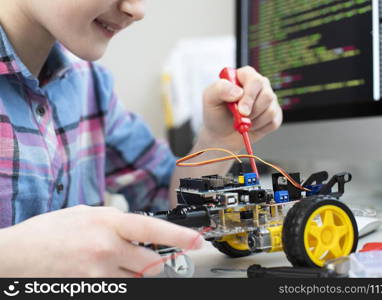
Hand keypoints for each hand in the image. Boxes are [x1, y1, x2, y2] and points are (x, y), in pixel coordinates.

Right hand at [0, 205, 202, 276]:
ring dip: (133, 273)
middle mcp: (107, 247)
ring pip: (137, 279)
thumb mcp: (86, 213)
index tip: (198, 239)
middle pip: (151, 262)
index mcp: (108, 221)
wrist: (17, 254)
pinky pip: (118, 289)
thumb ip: (116, 220)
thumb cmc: (50, 231)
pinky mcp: (91, 289)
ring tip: (111, 262)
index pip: (152, 228)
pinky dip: (118, 282)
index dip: (179, 234)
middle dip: (154, 261)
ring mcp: (99, 272)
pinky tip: (102, 272)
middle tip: (144, 256)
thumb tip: (139, 229)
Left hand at [200, 66, 282, 151]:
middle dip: (252, 111)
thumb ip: (219, 89)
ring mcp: (268, 99)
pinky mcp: (274, 114)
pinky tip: (251, 126)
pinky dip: (260, 128)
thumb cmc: (216, 113)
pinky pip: (274, 122)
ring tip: (243, 122)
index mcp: (244, 75)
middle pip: (267, 95)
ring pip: (270, 110)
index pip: (255, 80)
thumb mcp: (210, 99)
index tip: (240, 110)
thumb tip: (238, 92)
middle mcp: (259, 85)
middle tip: (240, 118)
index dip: (249, 96)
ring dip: (254, 121)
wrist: (221, 134)